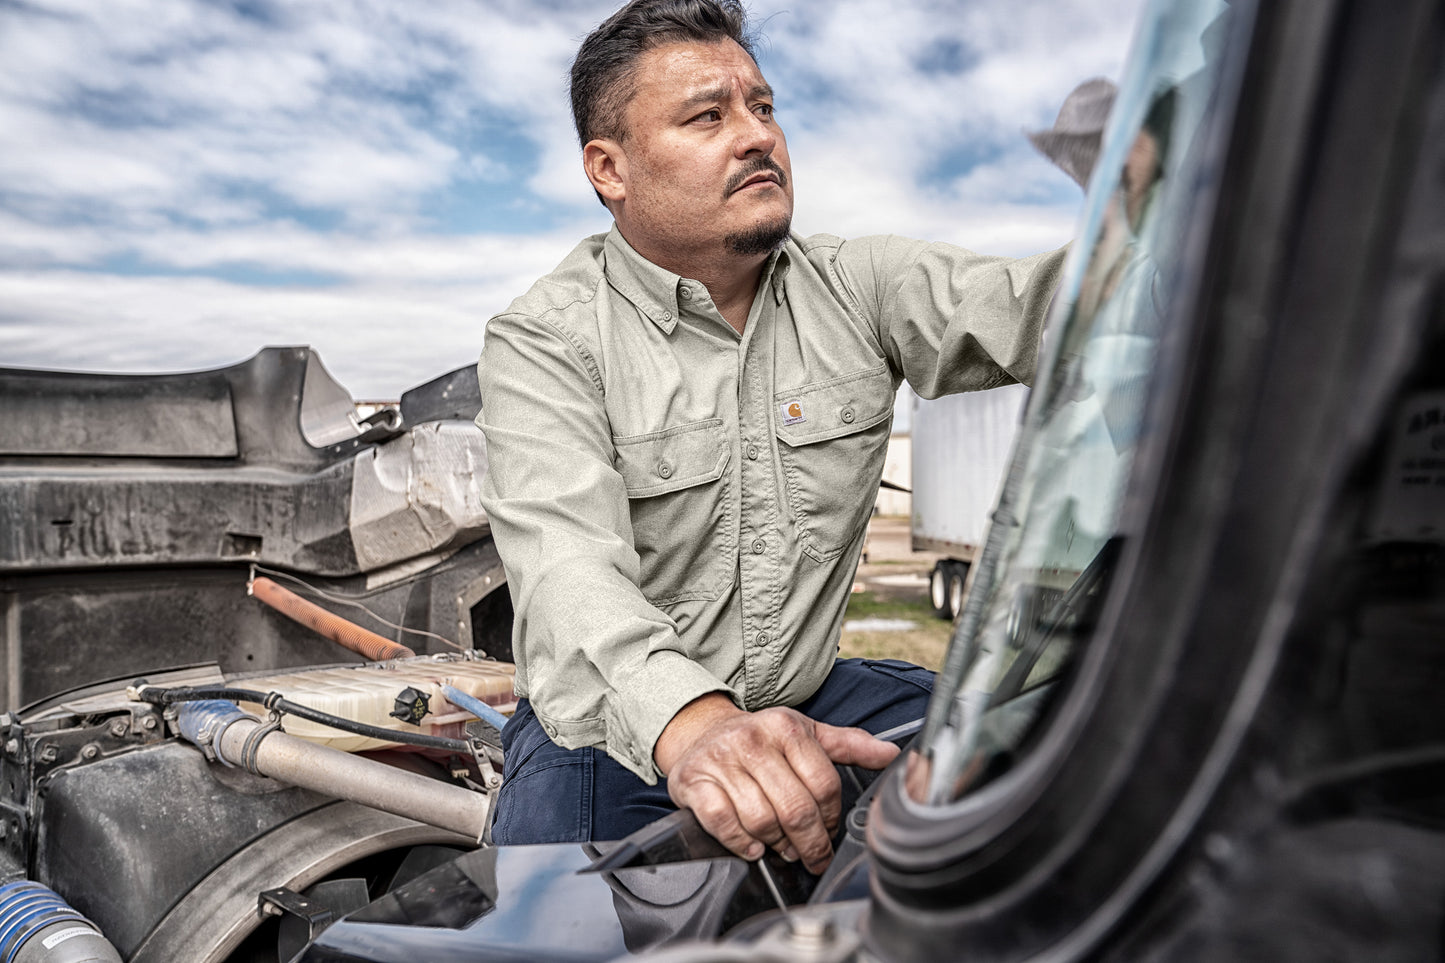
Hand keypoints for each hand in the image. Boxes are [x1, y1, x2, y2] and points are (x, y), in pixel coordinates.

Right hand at [654, 693, 899, 874]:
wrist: (702, 732)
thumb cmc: (761, 739)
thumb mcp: (806, 733)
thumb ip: (849, 745)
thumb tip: (891, 754)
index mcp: (786, 727)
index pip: (823, 784)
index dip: (832, 816)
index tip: (831, 829)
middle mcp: (752, 740)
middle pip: (795, 808)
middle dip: (810, 842)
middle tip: (813, 854)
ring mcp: (721, 761)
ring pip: (761, 820)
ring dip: (777, 843)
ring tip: (783, 846)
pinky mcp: (695, 782)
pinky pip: (723, 823)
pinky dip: (741, 842)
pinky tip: (752, 846)